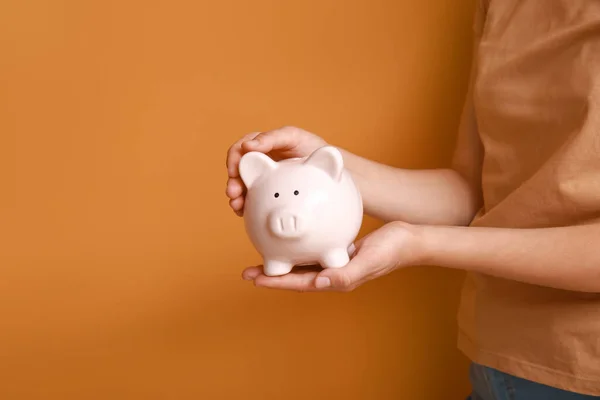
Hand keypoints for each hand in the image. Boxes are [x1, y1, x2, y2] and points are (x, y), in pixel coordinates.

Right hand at [225, 126, 327, 215]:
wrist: (332, 171)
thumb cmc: (313, 149)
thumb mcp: (294, 137)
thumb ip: (273, 138)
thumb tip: (249, 146)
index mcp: (263, 145)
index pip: (241, 149)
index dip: (234, 160)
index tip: (233, 171)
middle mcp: (260, 161)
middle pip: (238, 170)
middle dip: (233, 181)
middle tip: (233, 193)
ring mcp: (263, 177)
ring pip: (242, 185)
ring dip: (236, 195)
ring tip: (237, 206)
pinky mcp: (267, 192)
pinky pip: (252, 198)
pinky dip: (245, 205)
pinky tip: (243, 213)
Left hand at [241, 222, 425, 291]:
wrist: (410, 239)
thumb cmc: (393, 249)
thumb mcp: (370, 260)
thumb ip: (347, 274)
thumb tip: (320, 282)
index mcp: (336, 279)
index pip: (300, 283)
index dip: (276, 281)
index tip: (254, 278)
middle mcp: (332, 273)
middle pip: (295, 276)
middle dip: (272, 274)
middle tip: (248, 271)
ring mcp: (335, 262)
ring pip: (302, 263)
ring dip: (283, 260)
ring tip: (263, 253)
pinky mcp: (340, 249)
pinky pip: (314, 248)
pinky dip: (300, 244)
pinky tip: (292, 235)